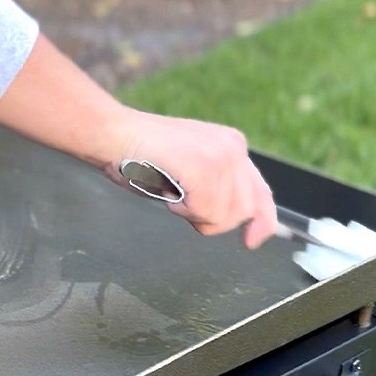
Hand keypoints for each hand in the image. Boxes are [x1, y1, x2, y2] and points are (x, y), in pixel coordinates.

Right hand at [0, 34, 276, 247]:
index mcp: (231, 144)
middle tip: (178, 202)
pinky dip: (184, 212)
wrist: (112, 134)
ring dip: (193, 215)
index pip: (260, 191)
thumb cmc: (136, 155)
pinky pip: (207, 212)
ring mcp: (222, 155)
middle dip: (211, 220)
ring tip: (170, 191)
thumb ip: (212, 185)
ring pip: (224, 216)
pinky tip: (168, 192)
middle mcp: (234, 146)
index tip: (252, 241)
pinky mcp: (206, 167)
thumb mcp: (186, 168)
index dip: (263, 220)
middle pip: (243, 211)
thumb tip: (230, 219)